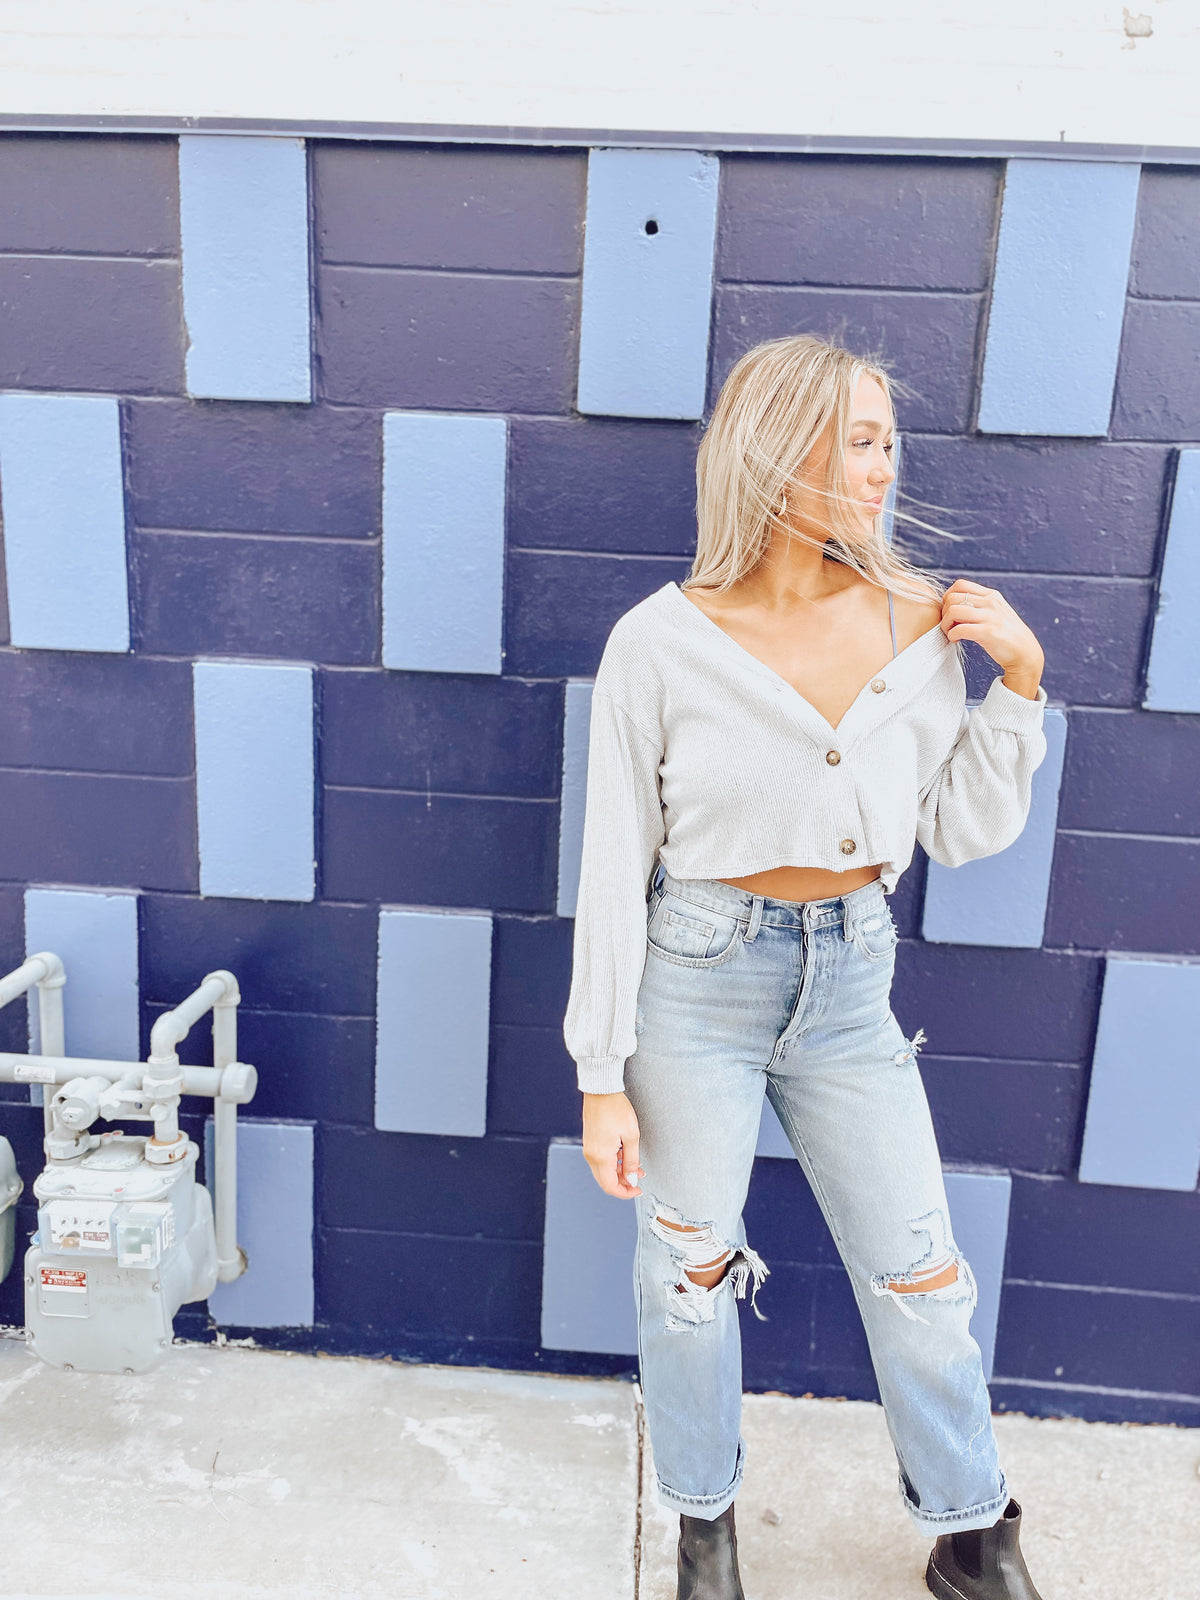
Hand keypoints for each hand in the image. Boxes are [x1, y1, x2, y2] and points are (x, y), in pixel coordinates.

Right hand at [582, 1091, 642, 1198]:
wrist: (601, 1091)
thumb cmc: (615, 1109)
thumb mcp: (631, 1136)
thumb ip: (631, 1161)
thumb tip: (631, 1179)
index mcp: (601, 1156)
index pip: (610, 1186)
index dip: (625, 1192)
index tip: (637, 1189)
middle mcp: (591, 1155)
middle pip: (605, 1181)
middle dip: (623, 1183)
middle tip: (637, 1178)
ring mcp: (589, 1149)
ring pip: (603, 1172)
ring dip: (618, 1173)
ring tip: (634, 1165)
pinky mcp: (590, 1142)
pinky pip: (600, 1161)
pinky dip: (612, 1164)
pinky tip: (624, 1156)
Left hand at [939, 578, 1043, 694]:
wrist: (1025, 653)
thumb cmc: (1006, 635)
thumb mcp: (996, 612)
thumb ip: (979, 605)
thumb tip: (952, 604)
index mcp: (991, 595)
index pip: (959, 585)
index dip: (948, 598)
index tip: (950, 613)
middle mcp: (991, 602)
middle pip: (952, 597)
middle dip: (944, 612)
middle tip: (948, 625)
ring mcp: (990, 616)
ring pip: (953, 611)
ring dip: (945, 624)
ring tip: (950, 633)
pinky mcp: (988, 632)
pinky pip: (958, 629)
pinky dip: (951, 636)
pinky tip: (956, 641)